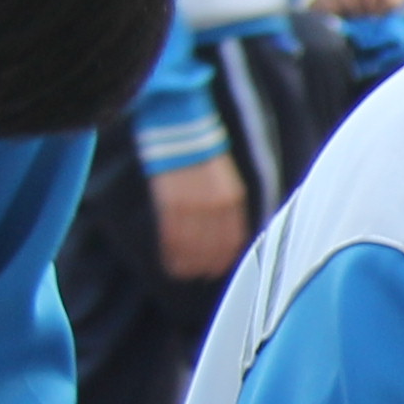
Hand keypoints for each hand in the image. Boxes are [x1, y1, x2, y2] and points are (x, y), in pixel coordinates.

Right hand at [149, 158, 250, 285]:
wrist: (184, 129)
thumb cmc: (204, 153)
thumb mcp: (226, 179)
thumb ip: (228, 205)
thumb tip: (229, 231)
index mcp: (232, 198)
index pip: (232, 238)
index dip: (224, 257)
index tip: (218, 268)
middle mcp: (214, 205)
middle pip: (212, 246)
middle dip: (206, 263)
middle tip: (200, 274)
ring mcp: (192, 204)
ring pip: (191, 244)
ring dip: (188, 262)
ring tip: (184, 272)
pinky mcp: (170, 201)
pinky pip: (172, 234)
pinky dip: (172, 251)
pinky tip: (170, 261)